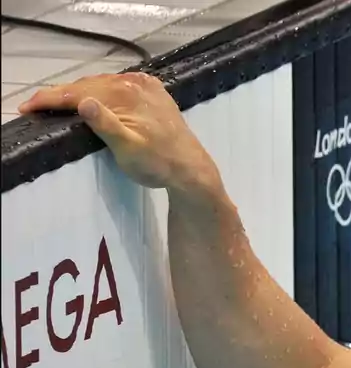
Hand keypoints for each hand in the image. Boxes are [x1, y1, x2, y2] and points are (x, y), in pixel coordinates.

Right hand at [19, 72, 219, 193]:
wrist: (191, 169)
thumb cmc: (158, 164)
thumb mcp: (127, 150)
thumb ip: (105, 125)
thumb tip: (83, 102)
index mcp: (124, 95)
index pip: (77, 93)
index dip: (49, 100)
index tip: (27, 108)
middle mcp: (134, 83)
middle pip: (87, 86)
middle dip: (61, 95)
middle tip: (37, 106)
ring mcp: (145, 85)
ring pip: (102, 84)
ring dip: (81, 92)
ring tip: (59, 102)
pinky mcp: (154, 91)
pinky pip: (120, 85)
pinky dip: (103, 90)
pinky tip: (93, 97)